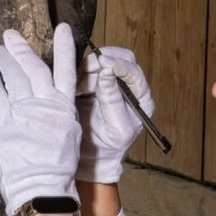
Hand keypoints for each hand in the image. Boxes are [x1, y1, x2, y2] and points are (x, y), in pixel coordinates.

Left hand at [0, 24, 80, 215]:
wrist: (43, 190)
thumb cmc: (59, 169)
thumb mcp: (70, 136)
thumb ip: (58, 114)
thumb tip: (49, 102)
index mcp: (65, 108)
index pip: (67, 71)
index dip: (65, 49)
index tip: (63, 29)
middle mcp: (45, 104)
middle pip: (34, 68)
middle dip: (22, 49)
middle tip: (11, 34)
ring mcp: (23, 111)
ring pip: (14, 76)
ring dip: (5, 60)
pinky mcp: (3, 121)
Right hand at [75, 47, 153, 182]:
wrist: (92, 157)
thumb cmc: (108, 147)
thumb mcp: (115, 128)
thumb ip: (112, 101)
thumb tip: (106, 73)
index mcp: (141, 98)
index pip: (135, 72)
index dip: (120, 64)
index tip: (103, 62)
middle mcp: (129, 86)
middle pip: (122, 58)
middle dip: (102, 60)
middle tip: (85, 69)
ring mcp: (111, 82)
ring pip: (103, 61)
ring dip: (88, 68)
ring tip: (78, 88)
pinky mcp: (94, 82)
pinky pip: (88, 69)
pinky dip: (80, 73)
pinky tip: (74, 87)